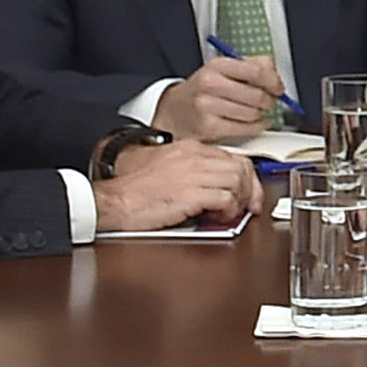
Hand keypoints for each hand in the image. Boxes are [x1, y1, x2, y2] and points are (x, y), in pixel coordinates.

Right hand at [98, 141, 259, 234]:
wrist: (116, 201)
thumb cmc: (135, 191)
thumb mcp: (167, 170)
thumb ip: (192, 173)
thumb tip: (214, 188)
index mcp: (189, 150)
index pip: (231, 156)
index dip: (246, 177)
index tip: (248, 193)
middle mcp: (194, 158)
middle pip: (240, 166)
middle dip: (250, 189)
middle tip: (247, 206)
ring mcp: (193, 174)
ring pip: (237, 180)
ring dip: (239, 200)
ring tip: (231, 213)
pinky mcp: (190, 194)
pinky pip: (225, 198)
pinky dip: (228, 210)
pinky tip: (219, 217)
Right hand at [156, 55, 285, 141]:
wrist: (174, 110)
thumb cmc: (203, 90)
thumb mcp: (223, 70)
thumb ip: (251, 66)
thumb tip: (273, 73)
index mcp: (216, 66)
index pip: (256, 71)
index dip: (273, 81)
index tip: (278, 87)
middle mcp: (210, 84)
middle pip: (257, 95)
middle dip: (269, 100)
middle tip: (268, 102)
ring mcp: (208, 107)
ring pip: (253, 113)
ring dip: (261, 115)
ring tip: (257, 112)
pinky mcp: (210, 128)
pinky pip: (245, 129)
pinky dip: (256, 127)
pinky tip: (255, 122)